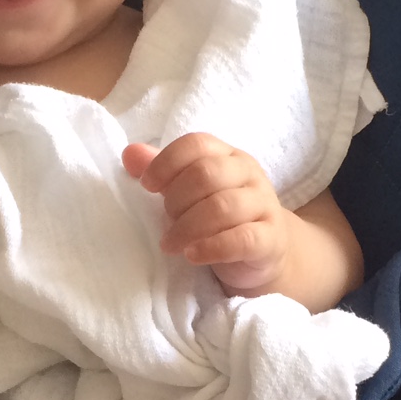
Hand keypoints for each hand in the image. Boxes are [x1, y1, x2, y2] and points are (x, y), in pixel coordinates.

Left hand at [122, 134, 289, 294]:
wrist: (263, 254)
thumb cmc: (219, 220)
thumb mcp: (189, 193)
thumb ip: (162, 172)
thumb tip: (129, 154)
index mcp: (227, 156)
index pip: (196, 144)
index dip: (166, 162)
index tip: (147, 186)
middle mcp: (249, 174)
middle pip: (207, 174)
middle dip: (176, 199)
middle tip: (165, 222)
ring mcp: (264, 205)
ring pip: (223, 206)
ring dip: (188, 227)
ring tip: (170, 244)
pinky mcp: (271, 239)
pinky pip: (242, 239)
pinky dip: (212, 247)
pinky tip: (192, 255)